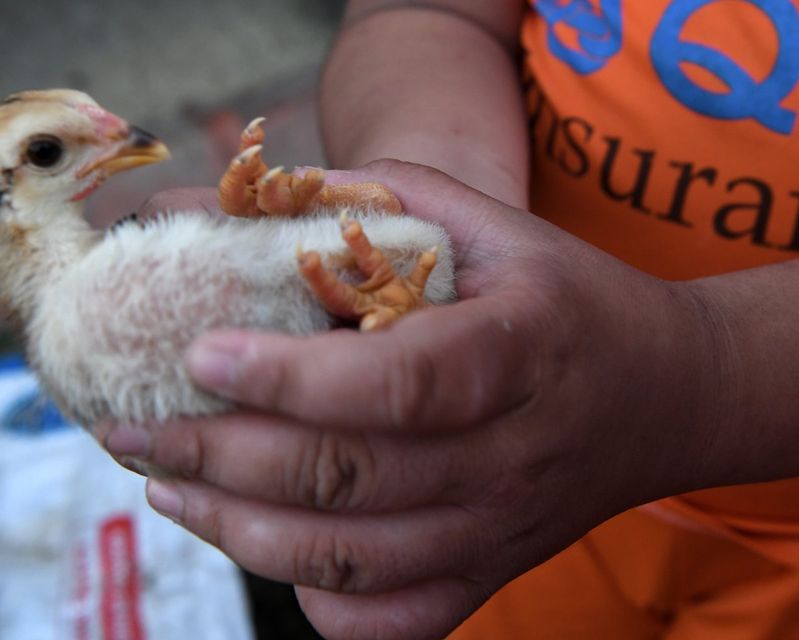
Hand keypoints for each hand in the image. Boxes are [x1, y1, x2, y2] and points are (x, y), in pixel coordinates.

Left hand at [100, 162, 724, 639]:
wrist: (664, 392)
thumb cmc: (557, 294)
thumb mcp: (486, 220)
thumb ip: (367, 201)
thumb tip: (220, 201)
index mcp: (521, 347)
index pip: (398, 383)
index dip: (291, 378)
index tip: (200, 354)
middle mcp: (513, 454)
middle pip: (348, 479)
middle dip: (219, 456)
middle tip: (135, 427)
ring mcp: (502, 531)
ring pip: (348, 560)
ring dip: (235, 528)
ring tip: (166, 483)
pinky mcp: (490, 574)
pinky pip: (388, 620)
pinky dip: (310, 600)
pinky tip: (257, 545)